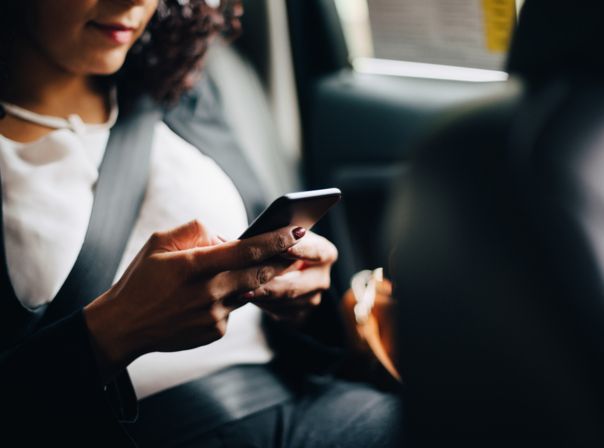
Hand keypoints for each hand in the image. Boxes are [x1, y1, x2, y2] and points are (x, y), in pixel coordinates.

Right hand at [84, 220, 304, 381]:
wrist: (124, 326)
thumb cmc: (142, 278)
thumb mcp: (159, 242)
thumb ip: (196, 231)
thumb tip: (228, 238)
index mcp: (194, 265)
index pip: (246, 249)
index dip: (276, 239)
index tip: (297, 230)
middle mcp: (208, 291)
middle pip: (259, 272)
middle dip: (282, 259)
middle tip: (298, 248)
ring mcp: (214, 315)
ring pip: (249, 289)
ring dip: (258, 277)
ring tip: (268, 263)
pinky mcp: (216, 331)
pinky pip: (234, 308)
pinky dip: (232, 296)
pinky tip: (217, 293)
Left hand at [248, 231, 337, 322]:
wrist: (282, 263)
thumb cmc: (280, 242)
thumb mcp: (280, 233)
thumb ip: (270, 235)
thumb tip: (235, 238)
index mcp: (326, 253)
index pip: (316, 252)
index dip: (300, 250)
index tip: (283, 248)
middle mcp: (322, 278)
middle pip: (297, 284)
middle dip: (271, 284)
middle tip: (249, 283)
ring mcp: (312, 299)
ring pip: (284, 301)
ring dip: (261, 295)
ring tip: (239, 291)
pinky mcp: (298, 313)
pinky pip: (278, 311)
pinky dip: (260, 303)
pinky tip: (244, 296)